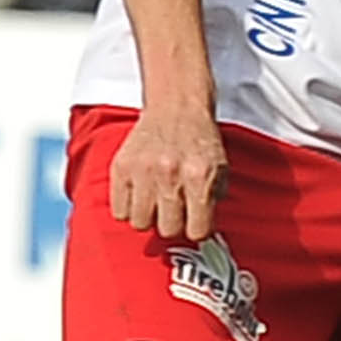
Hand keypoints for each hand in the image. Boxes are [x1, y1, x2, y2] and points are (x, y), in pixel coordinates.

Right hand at [110, 103, 227, 242]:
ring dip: (149, 218)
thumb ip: (215, 199)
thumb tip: (205, 232)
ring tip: (156, 204)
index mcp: (200, 177)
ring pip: (140, 223)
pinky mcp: (120, 168)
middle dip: (174, 224)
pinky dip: (128, 209)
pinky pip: (118, 211)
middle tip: (175, 211)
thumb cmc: (201, 142)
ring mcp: (142, 171)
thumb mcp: (221, 169)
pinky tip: (139, 197)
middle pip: (168, 229)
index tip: (196, 223)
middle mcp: (170, 175)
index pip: (198, 230)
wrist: (177, 109)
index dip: (198, 230)